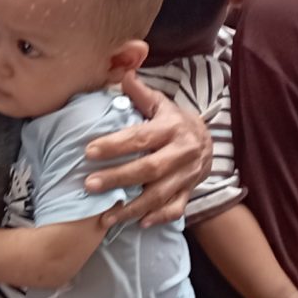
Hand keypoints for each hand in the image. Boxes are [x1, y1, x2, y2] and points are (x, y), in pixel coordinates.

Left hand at [86, 75, 209, 227]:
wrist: (209, 142)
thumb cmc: (175, 121)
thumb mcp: (162, 104)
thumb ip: (140, 93)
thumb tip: (122, 73)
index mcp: (172, 128)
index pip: (141, 137)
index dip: (115, 145)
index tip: (88, 152)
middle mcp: (182, 153)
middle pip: (149, 169)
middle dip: (118, 178)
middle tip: (89, 185)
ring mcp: (187, 176)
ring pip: (160, 195)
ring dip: (131, 208)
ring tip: (104, 216)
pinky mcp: (190, 192)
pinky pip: (175, 209)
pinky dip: (158, 218)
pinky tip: (137, 223)